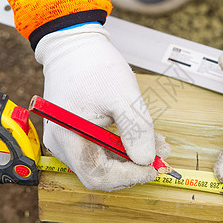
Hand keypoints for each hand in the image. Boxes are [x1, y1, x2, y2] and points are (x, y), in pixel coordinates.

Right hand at [35, 23, 168, 190]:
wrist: (74, 45)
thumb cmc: (94, 66)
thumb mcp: (123, 96)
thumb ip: (136, 130)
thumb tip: (147, 161)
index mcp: (68, 138)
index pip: (98, 176)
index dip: (128, 177)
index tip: (152, 168)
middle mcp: (63, 145)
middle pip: (100, 173)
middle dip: (133, 167)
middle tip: (160, 154)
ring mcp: (67, 140)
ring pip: (103, 162)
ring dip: (131, 157)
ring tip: (157, 143)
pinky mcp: (75, 133)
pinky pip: (100, 149)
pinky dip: (122, 147)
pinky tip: (141, 136)